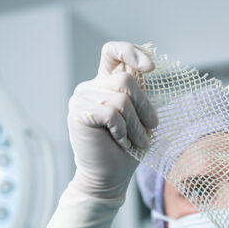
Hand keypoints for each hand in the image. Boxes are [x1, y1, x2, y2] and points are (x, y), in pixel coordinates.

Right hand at [68, 41, 157, 198]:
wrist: (110, 176)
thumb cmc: (129, 147)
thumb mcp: (141, 116)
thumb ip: (141, 92)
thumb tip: (149, 66)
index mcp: (107, 82)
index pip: (113, 51)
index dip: (131, 52)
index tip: (150, 69)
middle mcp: (92, 86)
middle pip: (126, 80)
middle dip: (144, 108)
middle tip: (150, 130)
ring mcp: (81, 98)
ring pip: (121, 99)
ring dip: (135, 126)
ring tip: (136, 142)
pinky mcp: (77, 113)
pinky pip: (111, 114)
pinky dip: (122, 131)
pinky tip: (119, 141)